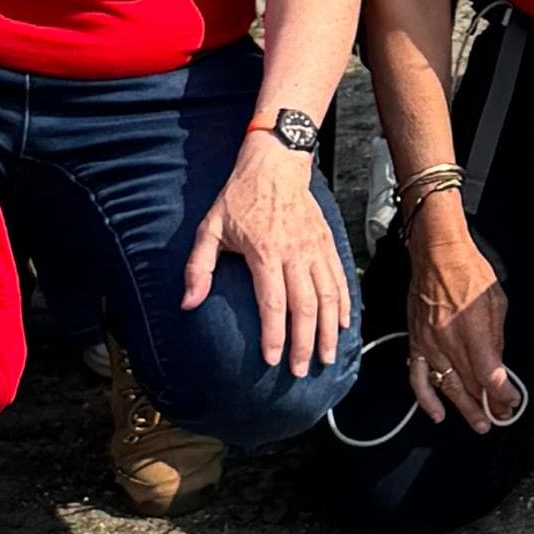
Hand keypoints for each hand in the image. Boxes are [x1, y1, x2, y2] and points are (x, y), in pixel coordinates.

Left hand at [188, 131, 351, 378]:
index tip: (273, 360)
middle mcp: (294, 252)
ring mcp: (315, 248)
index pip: (273, 302)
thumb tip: (188, 303)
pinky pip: (339, 278)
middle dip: (304, 343)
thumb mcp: (210, 227)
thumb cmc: (240, 196)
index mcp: (264, 252)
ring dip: (330, 330)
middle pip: (306, 306)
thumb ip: (198, 267)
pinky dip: (345, 304)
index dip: (275, 334)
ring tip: (326, 356)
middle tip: (301, 370)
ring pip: (329, 296)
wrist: (275, 163)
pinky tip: (345, 324)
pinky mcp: (327, 243)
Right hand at [401, 194, 510, 424]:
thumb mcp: (496, 302)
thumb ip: (496, 337)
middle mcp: (449, 342)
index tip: (512, 401)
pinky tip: (438, 414)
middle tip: (501, 418)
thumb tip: (496, 365)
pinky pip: (418, 377)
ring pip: (448, 386)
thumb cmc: (469, 272)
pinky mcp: (416, 343)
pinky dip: (426, 399)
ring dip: (465, 408)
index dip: (503, 394)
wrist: (437, 255)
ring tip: (480, 424)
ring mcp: (430, 345)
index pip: (490, 375)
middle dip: (489, 405)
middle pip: (471, 385)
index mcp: (473, 330)